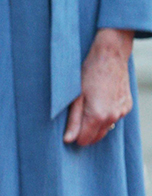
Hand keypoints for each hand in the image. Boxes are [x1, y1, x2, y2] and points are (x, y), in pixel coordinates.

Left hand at [63, 28, 133, 145]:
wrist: (110, 55)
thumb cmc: (88, 73)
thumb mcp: (76, 96)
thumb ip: (73, 120)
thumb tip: (68, 140)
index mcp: (98, 116)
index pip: (84, 140)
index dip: (75, 135)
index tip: (69, 126)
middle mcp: (113, 117)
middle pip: (96, 138)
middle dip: (85, 132)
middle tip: (77, 116)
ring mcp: (122, 111)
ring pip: (106, 128)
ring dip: (96, 123)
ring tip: (88, 105)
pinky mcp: (127, 105)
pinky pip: (114, 117)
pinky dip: (106, 115)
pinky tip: (100, 100)